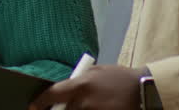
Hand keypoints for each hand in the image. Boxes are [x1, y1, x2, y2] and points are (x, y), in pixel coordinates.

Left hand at [28, 64, 144, 109]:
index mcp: (81, 84)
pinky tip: (98, 108)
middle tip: (62, 107)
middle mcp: (85, 101)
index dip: (39, 102)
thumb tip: (61, 90)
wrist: (145, 91)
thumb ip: (79, 81)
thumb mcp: (97, 72)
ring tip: (91, 104)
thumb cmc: (119, 79)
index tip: (33, 107)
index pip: (52, 94)